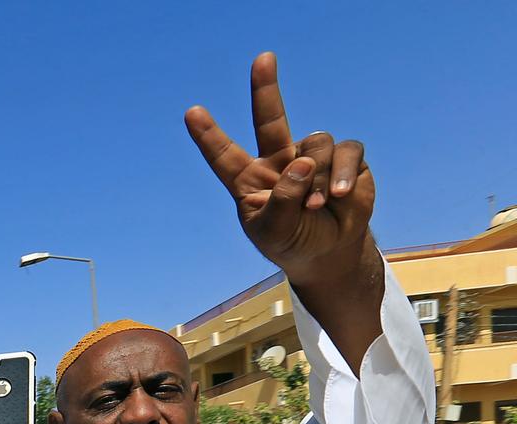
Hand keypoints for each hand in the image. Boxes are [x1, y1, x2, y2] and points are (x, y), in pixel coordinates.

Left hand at [185, 52, 373, 287]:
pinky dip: (343, 174)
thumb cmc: (292, 241)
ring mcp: (312, 155)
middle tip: (263, 58)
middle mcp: (278, 160)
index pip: (224, 155)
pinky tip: (341, 195)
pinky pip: (346, 151)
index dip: (208, 135)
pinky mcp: (345, 157)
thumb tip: (302, 161)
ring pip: (316, 145)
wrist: (328, 251)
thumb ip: (282, 200)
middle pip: (269, 120)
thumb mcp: (275, 231)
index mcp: (248, 180)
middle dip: (266, 89)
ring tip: (316, 207)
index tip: (192, 112)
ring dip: (318, 178)